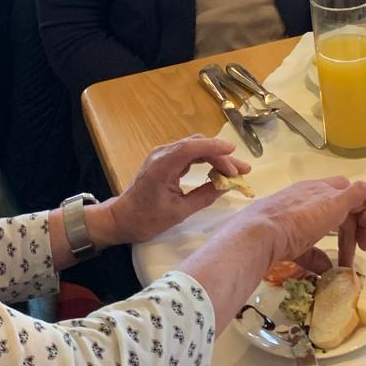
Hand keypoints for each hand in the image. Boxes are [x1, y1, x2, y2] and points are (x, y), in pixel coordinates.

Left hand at [107, 135, 250, 245]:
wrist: (122, 218)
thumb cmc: (146, 218)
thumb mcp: (179, 212)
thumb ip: (204, 196)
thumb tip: (226, 186)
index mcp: (163, 165)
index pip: (193, 148)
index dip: (215, 148)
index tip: (234, 154)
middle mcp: (162, 154)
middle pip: (197, 146)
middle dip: (222, 156)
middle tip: (243, 170)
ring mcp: (162, 155)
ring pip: (194, 148)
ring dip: (215, 157)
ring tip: (235, 170)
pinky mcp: (164, 160)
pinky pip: (188, 153)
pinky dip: (204, 159)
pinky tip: (217, 169)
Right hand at [250, 177, 365, 270]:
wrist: (264, 231)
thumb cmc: (274, 240)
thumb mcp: (297, 249)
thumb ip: (314, 257)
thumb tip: (328, 268)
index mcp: (301, 198)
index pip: (327, 201)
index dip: (340, 221)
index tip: (344, 243)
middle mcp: (314, 190)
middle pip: (343, 202)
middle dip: (353, 227)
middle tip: (357, 251)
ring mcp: (326, 192)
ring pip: (354, 199)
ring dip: (363, 223)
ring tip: (365, 247)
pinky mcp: (337, 198)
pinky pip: (362, 192)